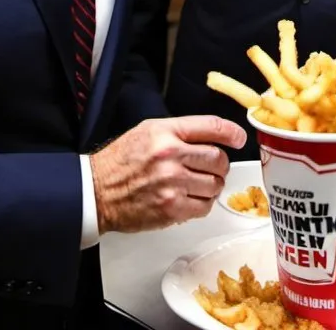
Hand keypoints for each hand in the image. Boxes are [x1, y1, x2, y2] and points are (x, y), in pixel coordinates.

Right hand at [90, 115, 246, 233]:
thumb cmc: (121, 161)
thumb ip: (181, 131)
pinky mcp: (170, 208)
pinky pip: (204, 207)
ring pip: (215, 184)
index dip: (233, 133)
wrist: (95, 191)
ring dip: (213, 185)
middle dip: (220, 164)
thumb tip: (214, 135)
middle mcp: (171, 156)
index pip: (212, 127)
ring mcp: (171, 184)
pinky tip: (191, 198)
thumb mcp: (149, 130)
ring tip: (199, 184)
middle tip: (213, 167)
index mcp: (166, 132)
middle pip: (219, 158)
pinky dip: (202, 203)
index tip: (239, 138)